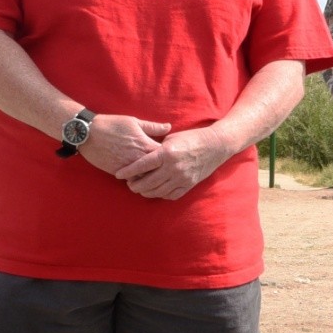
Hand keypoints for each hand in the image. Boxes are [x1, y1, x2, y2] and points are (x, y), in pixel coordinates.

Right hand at [79, 113, 171, 177]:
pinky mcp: (118, 172)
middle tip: (165, 170)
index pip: (165, 155)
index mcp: (145, 144)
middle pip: (158, 170)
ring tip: (154, 176)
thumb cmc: (111, 124)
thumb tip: (169, 127)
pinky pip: (132, 181)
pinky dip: (137, 180)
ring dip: (150, 177)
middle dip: (162, 170)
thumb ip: (153, 127)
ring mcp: (128, 167)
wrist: (88, 133)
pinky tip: (140, 178)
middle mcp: (138, 158)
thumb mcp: (134, 122)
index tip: (171, 155)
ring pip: (146, 178)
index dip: (170, 156)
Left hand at [117, 126, 231, 200]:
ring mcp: (182, 178)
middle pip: (148, 182)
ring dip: (146, 192)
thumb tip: (140, 155)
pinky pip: (170, 195)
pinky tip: (155, 191)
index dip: (128, 171)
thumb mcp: (171, 138)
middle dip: (135, 185)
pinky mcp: (189, 185)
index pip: (142, 165)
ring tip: (139, 189)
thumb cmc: (190, 138)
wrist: (215, 146)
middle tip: (128, 184)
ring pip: (157, 191)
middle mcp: (174, 167)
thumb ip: (156, 148)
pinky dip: (160, 194)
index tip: (118, 174)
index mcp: (167, 153)